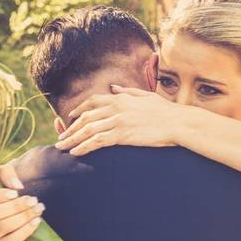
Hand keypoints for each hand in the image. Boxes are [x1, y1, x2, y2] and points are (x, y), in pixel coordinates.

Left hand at [53, 86, 185, 156]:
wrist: (178, 122)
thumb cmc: (166, 111)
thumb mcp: (145, 96)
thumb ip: (127, 92)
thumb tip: (114, 88)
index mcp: (121, 98)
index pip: (93, 102)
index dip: (79, 110)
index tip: (70, 117)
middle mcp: (116, 107)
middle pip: (86, 117)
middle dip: (71, 128)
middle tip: (61, 138)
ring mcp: (119, 121)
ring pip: (88, 130)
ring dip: (73, 139)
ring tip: (62, 147)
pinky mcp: (123, 134)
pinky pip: (98, 141)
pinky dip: (84, 147)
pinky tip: (76, 153)